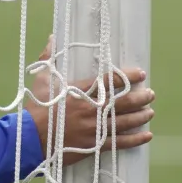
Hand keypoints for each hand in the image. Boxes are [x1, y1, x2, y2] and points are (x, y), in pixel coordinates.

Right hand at [26, 34, 154, 166]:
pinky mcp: (93, 145)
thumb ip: (49, 58)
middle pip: (123, 102)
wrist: (30, 138)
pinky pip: (119, 142)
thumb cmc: (37, 107)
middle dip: (140, 98)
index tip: (141, 73)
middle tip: (151, 94)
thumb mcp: (42, 79)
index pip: (111, 81)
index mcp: (82, 91)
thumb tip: (52, 37)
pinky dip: (135, 140)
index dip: (128, 77)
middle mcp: (92, 109)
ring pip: (124, 122)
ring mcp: (94, 128)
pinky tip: (146, 135)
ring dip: (140, 116)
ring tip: (150, 112)